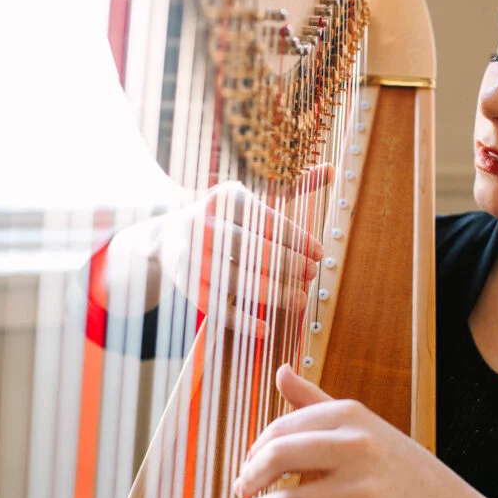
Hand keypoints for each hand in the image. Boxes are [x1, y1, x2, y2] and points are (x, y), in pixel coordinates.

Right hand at [161, 166, 332, 332]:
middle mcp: (204, 225)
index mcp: (225, 199)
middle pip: (252, 249)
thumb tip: (332, 169)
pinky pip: (217, 307)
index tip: (320, 254)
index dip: (297, 238)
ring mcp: (192, 257)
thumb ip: (293, 187)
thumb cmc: (225, 218)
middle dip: (287, 264)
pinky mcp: (187, 285)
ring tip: (299, 300)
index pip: (266, 220)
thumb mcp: (252, 199)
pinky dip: (241, 321)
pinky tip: (265, 328)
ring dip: (272, 293)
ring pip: (237, 279)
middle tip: (311, 275)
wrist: (165, 236)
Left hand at [222, 365, 457, 497]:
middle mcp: (359, 447)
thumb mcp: (361, 425)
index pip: (282, 428)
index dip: (254, 452)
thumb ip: (315, 400)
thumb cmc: (394, 467)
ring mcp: (367, 490)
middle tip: (236, 496)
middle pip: (278, 458)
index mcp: (351, 416)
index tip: (245, 469)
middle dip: (247, 480)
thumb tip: (280, 371)